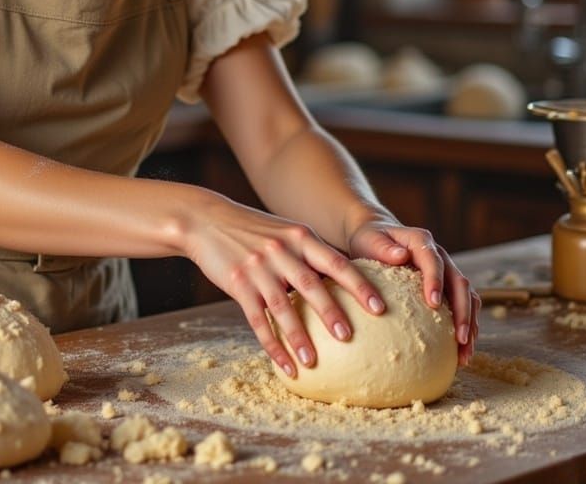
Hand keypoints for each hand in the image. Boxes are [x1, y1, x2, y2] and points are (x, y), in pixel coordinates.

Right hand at [184, 194, 389, 378]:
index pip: (335, 262)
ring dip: (298, 336)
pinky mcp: (238, 284)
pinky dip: (272, 344)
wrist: (205, 220)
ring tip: (313, 361)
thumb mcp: (284, 232)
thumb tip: (347, 282)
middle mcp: (280, 251)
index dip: (359, 285)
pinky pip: (257, 319)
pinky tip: (285, 364)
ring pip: (282, 306)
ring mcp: (258, 268)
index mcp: (299, 237)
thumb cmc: (252, 230)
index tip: (380, 307)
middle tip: (349, 336)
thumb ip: (310, 253)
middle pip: (310, 284)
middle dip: (331, 312)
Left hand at [346, 218, 479, 365]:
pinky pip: (463, 306)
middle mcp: (440, 255)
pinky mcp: (447, 286)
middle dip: (462, 311)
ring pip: (467, 297)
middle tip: (460, 338)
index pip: (433, 261)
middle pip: (459, 282)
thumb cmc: (369, 240)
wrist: (375, 239)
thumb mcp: (370, 240)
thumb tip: (401, 256)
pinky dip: (465, 327)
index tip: (432, 303)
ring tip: (464, 353)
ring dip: (469, 324)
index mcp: (421, 242)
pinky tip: (460, 350)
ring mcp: (446, 271)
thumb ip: (383, 248)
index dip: (435, 281)